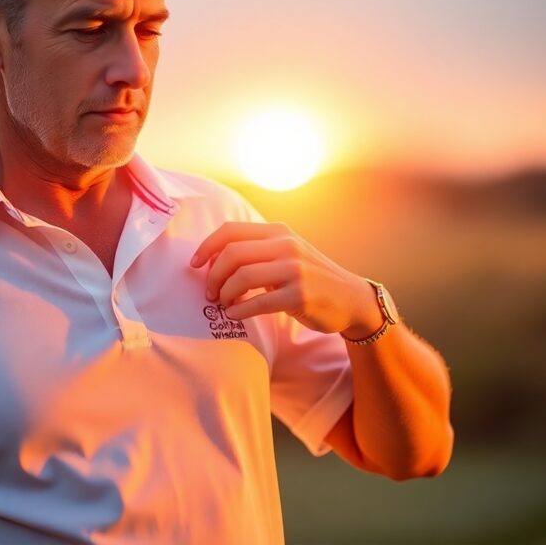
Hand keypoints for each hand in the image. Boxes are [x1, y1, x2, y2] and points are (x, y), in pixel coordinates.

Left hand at [190, 221, 382, 335]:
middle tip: (209, 292)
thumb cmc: (310, 277)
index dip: (206, 247)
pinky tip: (234, 315)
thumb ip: (257, 251)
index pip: (231, 230)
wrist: (351, 298)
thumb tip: (213, 260)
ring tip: (222, 303)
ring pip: (242, 276)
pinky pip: (258, 302)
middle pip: (232, 253)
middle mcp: (286, 245)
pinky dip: (239, 310)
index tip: (194, 264)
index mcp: (278, 232)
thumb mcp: (287, 253)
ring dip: (224, 293)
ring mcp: (294, 269)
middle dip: (213, 275)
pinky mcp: (300, 295)